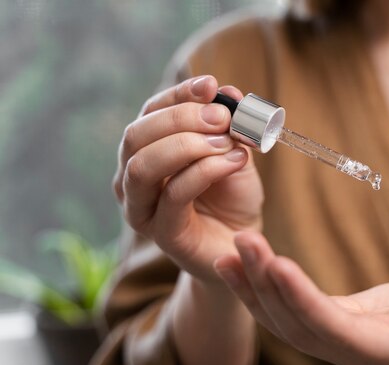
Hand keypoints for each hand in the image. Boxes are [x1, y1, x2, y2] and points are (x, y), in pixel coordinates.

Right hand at [113, 76, 263, 279]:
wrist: (244, 241)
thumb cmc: (233, 194)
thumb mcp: (233, 149)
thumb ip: (228, 124)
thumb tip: (226, 91)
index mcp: (146, 150)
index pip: (149, 113)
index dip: (178, 95)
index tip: (210, 85)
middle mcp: (132, 177)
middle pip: (135, 135)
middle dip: (181, 119)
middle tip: (223, 118)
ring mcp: (141, 208)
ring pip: (143, 166)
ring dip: (187, 145)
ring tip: (227, 142)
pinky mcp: (162, 233)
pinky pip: (175, 195)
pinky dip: (205, 171)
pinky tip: (234, 162)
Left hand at [214, 232, 388, 364]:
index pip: (339, 333)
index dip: (306, 302)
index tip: (278, 265)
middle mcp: (360, 356)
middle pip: (302, 328)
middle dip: (271, 287)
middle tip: (246, 242)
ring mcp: (343, 344)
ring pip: (288, 323)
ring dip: (258, 287)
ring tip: (233, 248)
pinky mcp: (336, 324)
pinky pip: (291, 309)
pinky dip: (264, 287)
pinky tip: (240, 261)